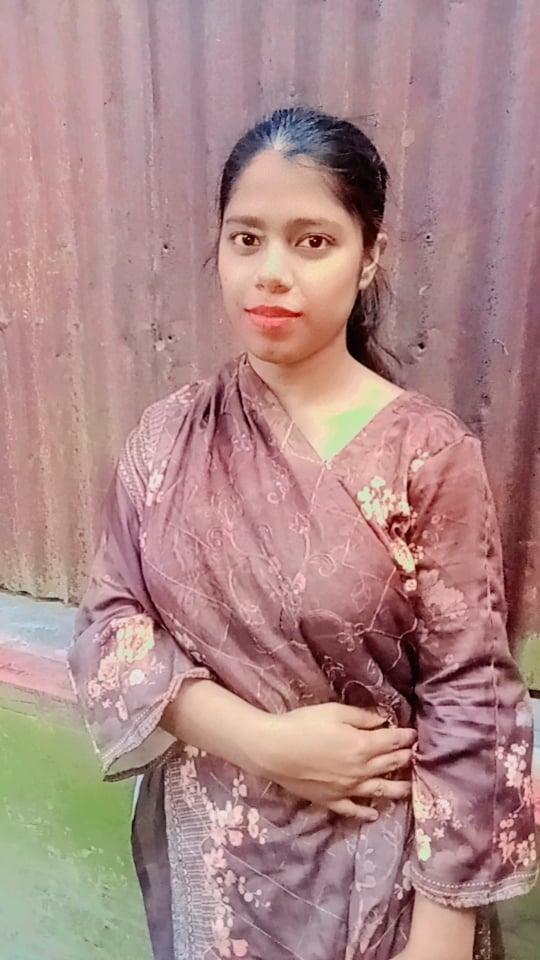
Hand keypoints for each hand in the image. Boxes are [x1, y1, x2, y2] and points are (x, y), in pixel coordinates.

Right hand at [257, 702, 415, 819]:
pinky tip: (374, 813)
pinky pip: (353, 810)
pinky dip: (366, 813)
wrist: (275, 750)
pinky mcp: (332, 800)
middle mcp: (361, 770)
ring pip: (379, 791)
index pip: (392, 742)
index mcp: (363, 746)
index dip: (404, 737)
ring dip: (397, 789)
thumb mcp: (335, 712)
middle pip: (389, 765)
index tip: (413, 735)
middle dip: (403, 759)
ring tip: (409, 789)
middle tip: (413, 756)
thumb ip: (362, 717)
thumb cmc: (303, 725)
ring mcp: (347, 789)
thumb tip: (383, 722)